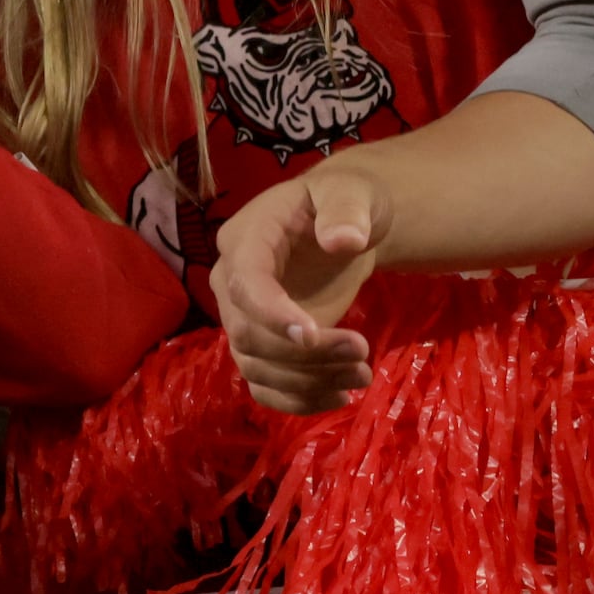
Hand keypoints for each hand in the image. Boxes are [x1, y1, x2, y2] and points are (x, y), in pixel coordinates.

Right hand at [209, 172, 385, 412]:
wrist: (343, 222)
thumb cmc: (345, 201)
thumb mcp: (352, 192)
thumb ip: (346, 210)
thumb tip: (342, 240)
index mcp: (245, 240)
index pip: (244, 283)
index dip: (271, 312)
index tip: (313, 334)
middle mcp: (231, 283)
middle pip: (247, 334)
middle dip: (303, 354)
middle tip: (362, 351)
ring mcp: (244, 317)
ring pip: (255, 365)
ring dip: (306, 382)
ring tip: (362, 376)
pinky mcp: (264, 344)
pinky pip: (263, 383)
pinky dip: (295, 400)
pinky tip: (338, 398)